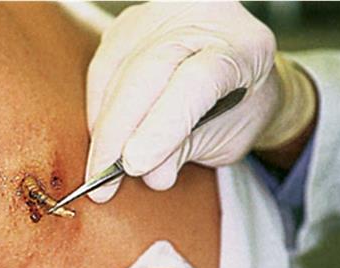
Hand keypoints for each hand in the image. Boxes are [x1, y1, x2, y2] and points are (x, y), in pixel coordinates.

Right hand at [86, 2, 314, 201]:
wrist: (239, 74)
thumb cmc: (238, 109)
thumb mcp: (227, 139)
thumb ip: (187, 151)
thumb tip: (145, 173)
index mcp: (241, 48)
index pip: (196, 82)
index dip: (161, 127)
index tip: (134, 166)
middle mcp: (202, 19)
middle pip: (146, 72)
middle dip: (118, 133)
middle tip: (101, 179)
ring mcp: (161, 16)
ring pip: (117, 71)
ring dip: (103, 126)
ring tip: (99, 167)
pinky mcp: (129, 24)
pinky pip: (101, 69)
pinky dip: (97, 108)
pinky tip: (101, 137)